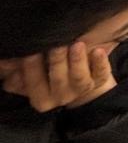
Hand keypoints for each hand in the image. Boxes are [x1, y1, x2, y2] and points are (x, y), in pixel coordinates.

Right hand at [0, 44, 116, 111]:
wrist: (81, 78)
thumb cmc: (48, 71)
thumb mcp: (30, 71)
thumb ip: (16, 68)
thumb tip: (4, 60)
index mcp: (40, 97)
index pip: (34, 83)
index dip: (31, 67)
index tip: (31, 50)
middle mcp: (61, 97)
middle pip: (58, 81)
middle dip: (57, 62)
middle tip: (57, 44)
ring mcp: (81, 90)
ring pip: (79, 79)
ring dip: (78, 62)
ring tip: (77, 45)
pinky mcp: (100, 81)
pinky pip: (102, 75)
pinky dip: (101, 63)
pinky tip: (99, 51)